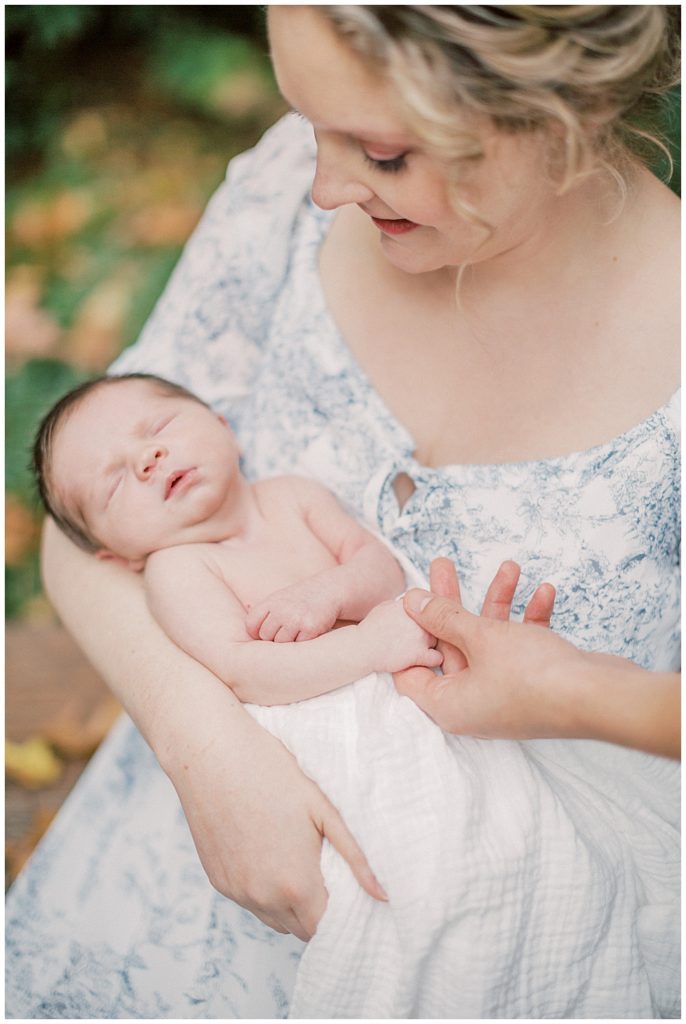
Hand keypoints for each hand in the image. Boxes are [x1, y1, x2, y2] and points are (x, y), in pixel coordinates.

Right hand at [167, 708, 386, 940]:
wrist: (212, 752)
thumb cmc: (271, 771)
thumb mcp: (323, 808)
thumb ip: (356, 856)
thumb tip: (383, 894)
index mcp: (294, 883)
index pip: (327, 928)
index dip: (343, 912)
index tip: (348, 887)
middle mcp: (262, 897)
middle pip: (301, 930)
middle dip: (318, 909)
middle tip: (326, 868)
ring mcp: (236, 891)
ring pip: (274, 919)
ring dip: (290, 904)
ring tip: (297, 859)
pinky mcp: (217, 880)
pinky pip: (249, 902)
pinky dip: (264, 890)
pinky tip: (269, 851)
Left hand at [246, 578, 340, 641]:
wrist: (329, 590)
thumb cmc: (302, 598)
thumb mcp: (280, 598)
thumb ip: (264, 612)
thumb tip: (248, 623)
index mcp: (271, 601)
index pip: (251, 624)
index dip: (256, 632)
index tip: (266, 633)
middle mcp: (281, 609)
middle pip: (265, 636)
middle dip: (274, 638)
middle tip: (287, 631)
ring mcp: (295, 619)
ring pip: (281, 643)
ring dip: (289, 641)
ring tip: (298, 631)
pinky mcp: (310, 628)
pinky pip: (298, 645)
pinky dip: (303, 643)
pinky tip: (308, 633)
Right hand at [360, 599, 443, 673]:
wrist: (363, 648)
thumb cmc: (371, 629)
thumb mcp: (386, 606)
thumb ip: (404, 606)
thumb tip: (411, 607)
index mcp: (411, 604)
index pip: (430, 608)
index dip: (425, 618)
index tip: (417, 625)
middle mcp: (419, 618)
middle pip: (436, 624)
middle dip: (429, 630)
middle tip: (416, 638)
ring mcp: (421, 636)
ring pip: (439, 640)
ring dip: (431, 644)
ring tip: (417, 649)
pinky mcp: (420, 654)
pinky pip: (437, 658)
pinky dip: (432, 660)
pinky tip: (422, 660)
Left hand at [395, 558, 568, 737]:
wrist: (600, 699)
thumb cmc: (534, 675)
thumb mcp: (481, 637)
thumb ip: (444, 617)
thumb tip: (411, 601)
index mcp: (447, 704)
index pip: (409, 670)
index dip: (408, 634)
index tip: (411, 600)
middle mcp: (470, 704)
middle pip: (449, 646)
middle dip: (452, 601)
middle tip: (444, 563)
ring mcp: (502, 694)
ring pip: (487, 642)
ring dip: (498, 602)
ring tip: (510, 565)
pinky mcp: (530, 685)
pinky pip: (519, 649)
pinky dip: (528, 621)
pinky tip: (545, 592)